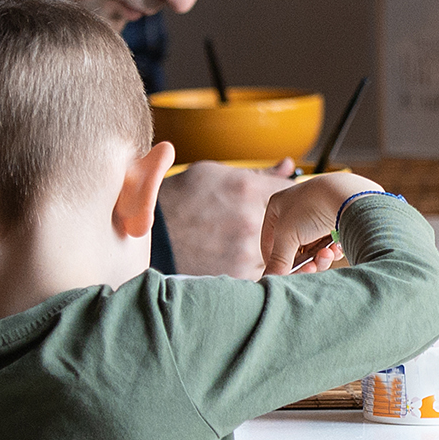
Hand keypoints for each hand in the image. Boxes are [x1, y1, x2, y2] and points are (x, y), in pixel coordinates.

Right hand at [159, 157, 299, 279]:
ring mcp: (246, 250)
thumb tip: (288, 166)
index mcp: (247, 189)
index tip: (280, 200)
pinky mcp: (238, 273)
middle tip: (261, 224)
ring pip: (278, 249)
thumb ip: (258, 173)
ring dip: (270, 246)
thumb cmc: (178, 200)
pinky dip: (254, 265)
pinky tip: (237, 257)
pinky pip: (261, 270)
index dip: (287, 195)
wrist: (148, 237)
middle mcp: (251, 220)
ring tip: (244, 241)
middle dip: (282, 223)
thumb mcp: (214, 174)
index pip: (289, 190)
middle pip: (288, 222)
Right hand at [260, 171, 384, 274]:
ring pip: (313, 250)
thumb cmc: (313, 208)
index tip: (283, 277)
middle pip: (294, 249)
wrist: (350, 196)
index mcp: (278, 206)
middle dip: (304, 262)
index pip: (269, 242)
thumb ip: (278, 260)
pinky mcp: (336, 222)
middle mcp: (296, 210)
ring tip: (328, 255)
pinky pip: (329, 245)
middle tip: (311, 269)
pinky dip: (332, 250)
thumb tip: (270, 279)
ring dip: (319, 258)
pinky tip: (337, 248)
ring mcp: (317, 216)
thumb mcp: (287, 236)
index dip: (274, 261)